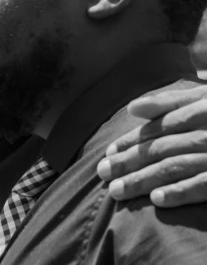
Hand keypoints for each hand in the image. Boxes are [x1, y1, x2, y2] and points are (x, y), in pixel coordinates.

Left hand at [96, 86, 206, 207]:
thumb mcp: (206, 97)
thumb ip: (171, 101)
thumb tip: (132, 108)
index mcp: (202, 109)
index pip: (159, 128)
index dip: (131, 141)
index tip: (108, 153)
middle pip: (161, 148)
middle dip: (127, 161)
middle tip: (102, 173)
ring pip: (174, 166)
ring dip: (143, 179)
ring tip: (116, 191)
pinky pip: (204, 185)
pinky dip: (180, 192)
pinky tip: (156, 200)